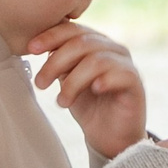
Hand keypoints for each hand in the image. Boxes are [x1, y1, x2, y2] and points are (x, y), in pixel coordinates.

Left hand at [26, 21, 146, 161]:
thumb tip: (36, 46)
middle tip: (41, 83)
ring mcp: (126, 64)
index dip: (51, 36)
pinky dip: (104, 80)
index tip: (31, 49)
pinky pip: (121, 74)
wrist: (109, 138)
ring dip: (73, 81)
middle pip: (81, 42)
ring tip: (61, 102)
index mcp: (95, 43)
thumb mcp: (66, 80)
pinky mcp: (135, 83)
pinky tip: (94, 90)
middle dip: (56, 62)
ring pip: (96, 60)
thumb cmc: (88, 106)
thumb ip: (58, 61)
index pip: (73, 29)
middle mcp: (113, 48)